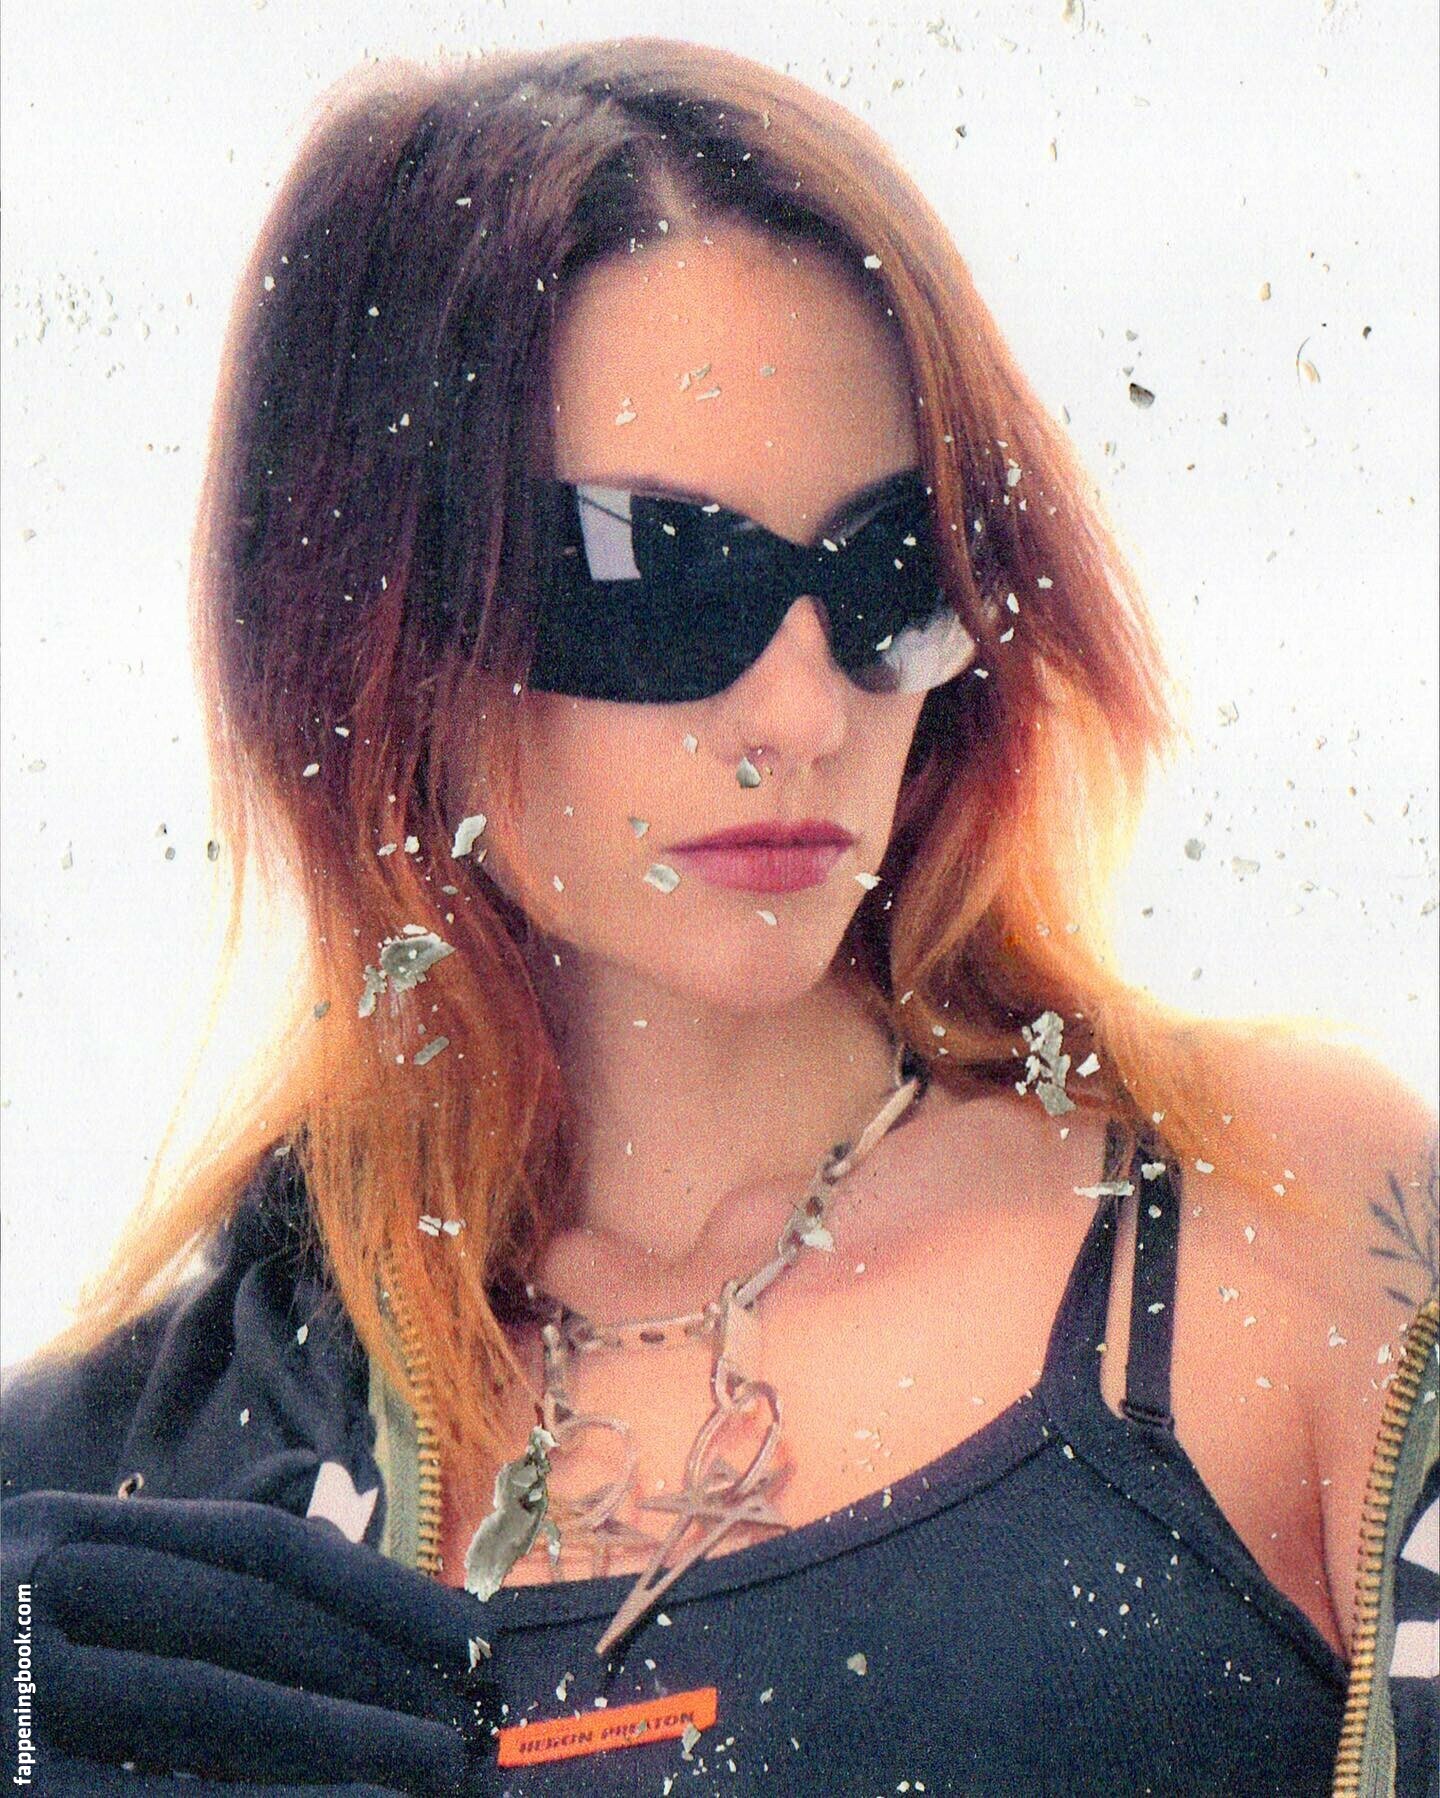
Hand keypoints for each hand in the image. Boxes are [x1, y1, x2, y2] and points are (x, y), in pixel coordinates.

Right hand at [2, 1490, 490, 1793]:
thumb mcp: (46, 1581)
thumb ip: (169, 1558)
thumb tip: (311, 1503)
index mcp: (65, 1532)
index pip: (254, 1550)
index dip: (371, 1588)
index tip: (465, 1633)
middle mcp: (34, 1581)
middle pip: (245, 1621)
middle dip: (369, 1670)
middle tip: (465, 1720)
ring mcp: (4, 1680)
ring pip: (202, 1710)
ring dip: (326, 1746)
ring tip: (419, 1776)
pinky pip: (135, 1795)